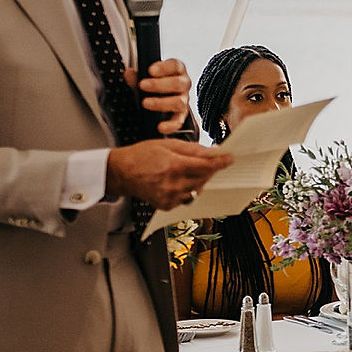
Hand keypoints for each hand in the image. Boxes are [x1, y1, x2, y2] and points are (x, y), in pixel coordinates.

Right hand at [107, 139, 232, 211]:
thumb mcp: (167, 144)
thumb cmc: (141, 156)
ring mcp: (169, 197)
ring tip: (187, 171)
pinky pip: (186, 198)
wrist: (120, 173)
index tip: (230, 158)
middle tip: (210, 162)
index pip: (206, 166)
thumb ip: (192, 149)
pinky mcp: (166, 206)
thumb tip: (213, 151)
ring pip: (197, 190)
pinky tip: (178, 181)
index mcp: (173, 166)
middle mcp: (172, 185)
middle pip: (204, 179)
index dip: (221, 163)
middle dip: (210, 170)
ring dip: (199, 180)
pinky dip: (187, 190)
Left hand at [124, 58, 192, 134]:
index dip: (164, 68)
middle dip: (159, 84)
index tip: (150, 70)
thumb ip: (137, 77)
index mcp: (177, 71)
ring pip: (179, 102)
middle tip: (143, 85)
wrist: (163, 97)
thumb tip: (129, 73)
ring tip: (145, 103)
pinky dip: (170, 125)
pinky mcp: (181, 115)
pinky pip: (178, 121)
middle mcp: (183, 85)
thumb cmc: (156, 85)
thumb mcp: (146, 78)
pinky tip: (160, 126)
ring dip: (161, 103)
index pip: (175, 66)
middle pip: (178, 83)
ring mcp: (183, 100)